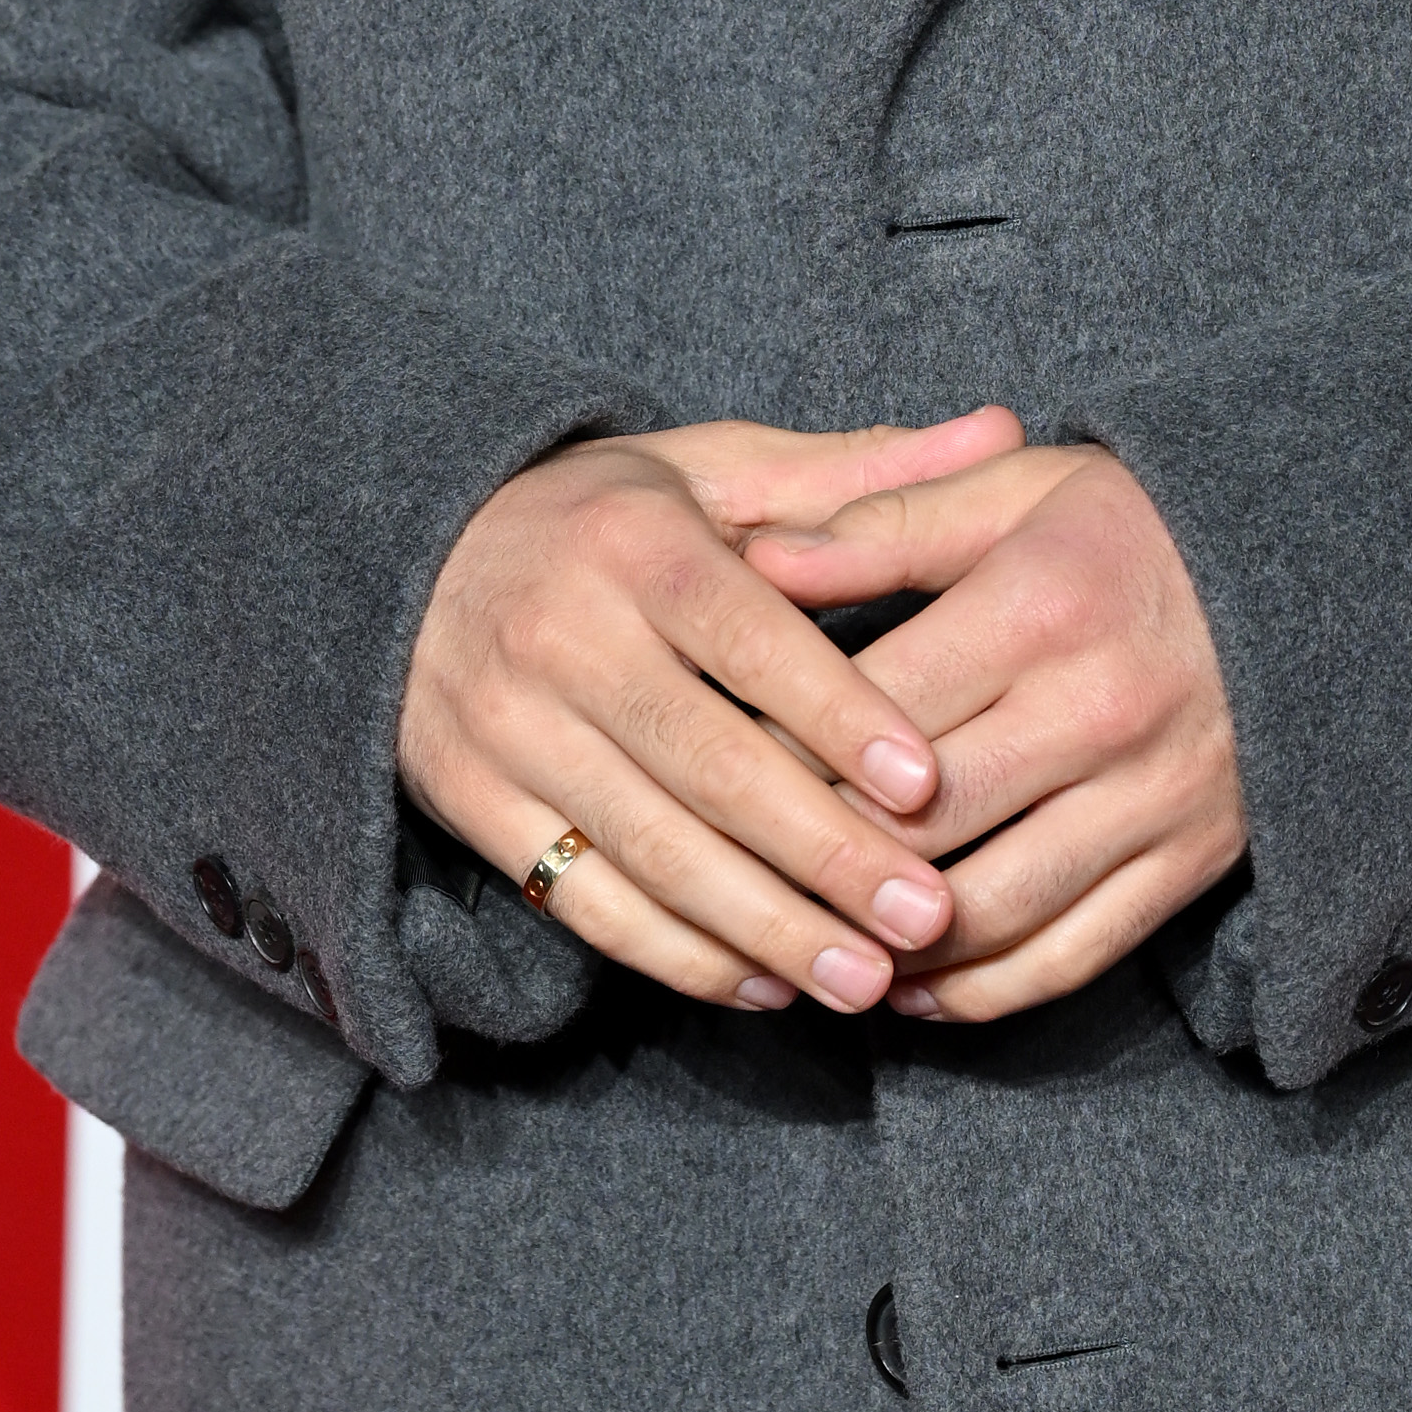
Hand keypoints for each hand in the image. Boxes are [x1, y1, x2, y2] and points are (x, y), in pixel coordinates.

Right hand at [400, 408, 1015, 1013]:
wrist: (407, 554)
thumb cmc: (606, 515)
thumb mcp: (716, 466)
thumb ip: (860, 471)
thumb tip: (1004, 427)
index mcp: (636, 545)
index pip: (751, 641)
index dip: (840, 715)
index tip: (927, 786)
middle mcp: (563, 636)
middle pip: (708, 764)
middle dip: (824, 853)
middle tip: (926, 918)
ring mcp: (509, 729)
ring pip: (649, 849)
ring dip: (764, 928)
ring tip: (864, 980)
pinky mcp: (472, 803)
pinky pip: (581, 898)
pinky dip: (674, 953)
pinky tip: (761, 984)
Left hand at [741, 444, 1245, 1021]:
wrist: (1312, 576)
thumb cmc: (1131, 526)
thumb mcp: (1016, 491)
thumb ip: (885, 523)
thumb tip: (757, 562)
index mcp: (1044, 606)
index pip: (876, 710)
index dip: (781, 751)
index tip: (715, 769)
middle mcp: (1101, 711)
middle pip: (922, 822)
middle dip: (820, 860)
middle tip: (740, 873)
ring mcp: (1153, 798)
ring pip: (988, 912)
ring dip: (888, 947)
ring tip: (813, 944)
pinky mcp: (1189, 864)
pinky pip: (1069, 958)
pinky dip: (978, 994)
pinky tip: (908, 988)